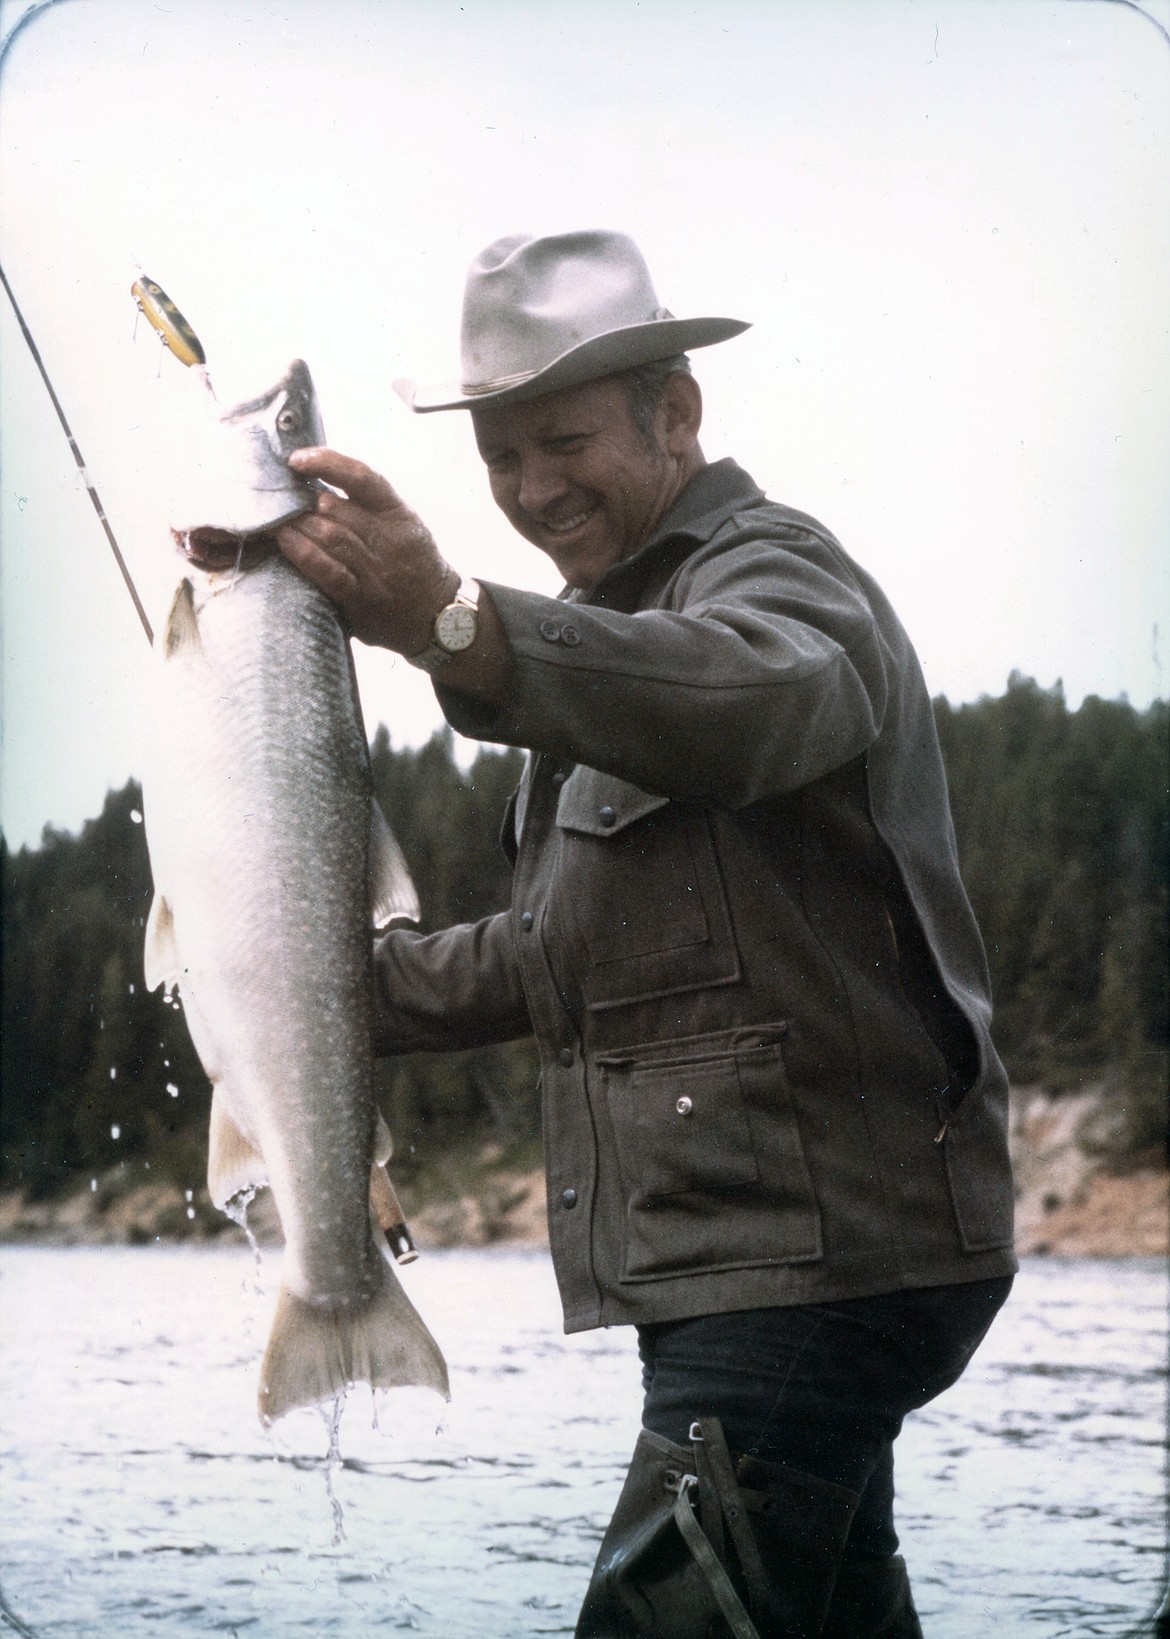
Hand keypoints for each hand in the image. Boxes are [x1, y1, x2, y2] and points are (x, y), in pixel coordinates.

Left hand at [276, 448, 457, 653]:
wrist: (437, 613)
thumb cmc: (411, 563)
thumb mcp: (402, 525)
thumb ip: (368, 507)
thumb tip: (315, 487)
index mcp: (397, 513)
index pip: (362, 478)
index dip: (327, 463)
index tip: (297, 460)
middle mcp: (388, 538)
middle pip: (335, 508)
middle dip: (299, 501)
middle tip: (274, 497)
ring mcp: (376, 570)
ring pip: (330, 537)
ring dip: (296, 525)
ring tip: (273, 518)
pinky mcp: (362, 598)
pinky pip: (329, 572)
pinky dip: (304, 554)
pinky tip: (285, 541)